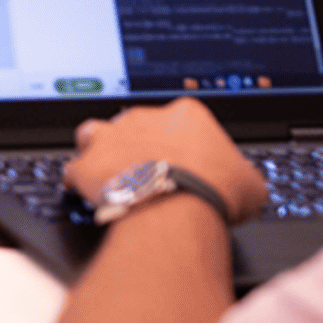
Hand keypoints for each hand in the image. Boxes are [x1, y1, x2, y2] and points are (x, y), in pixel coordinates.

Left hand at [62, 100, 267, 222]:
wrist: (179, 208)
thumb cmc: (214, 193)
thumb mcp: (249, 182)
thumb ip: (240, 173)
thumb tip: (243, 182)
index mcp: (184, 115)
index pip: (173, 120)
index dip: (173, 142)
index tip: (175, 160)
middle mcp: (142, 117)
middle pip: (131, 124)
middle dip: (135, 146)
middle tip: (144, 173)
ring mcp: (110, 137)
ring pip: (93, 134)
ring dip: (99, 153)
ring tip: (110, 177)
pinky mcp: (86, 163)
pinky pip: (73, 170)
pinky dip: (79, 184)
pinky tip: (91, 199)